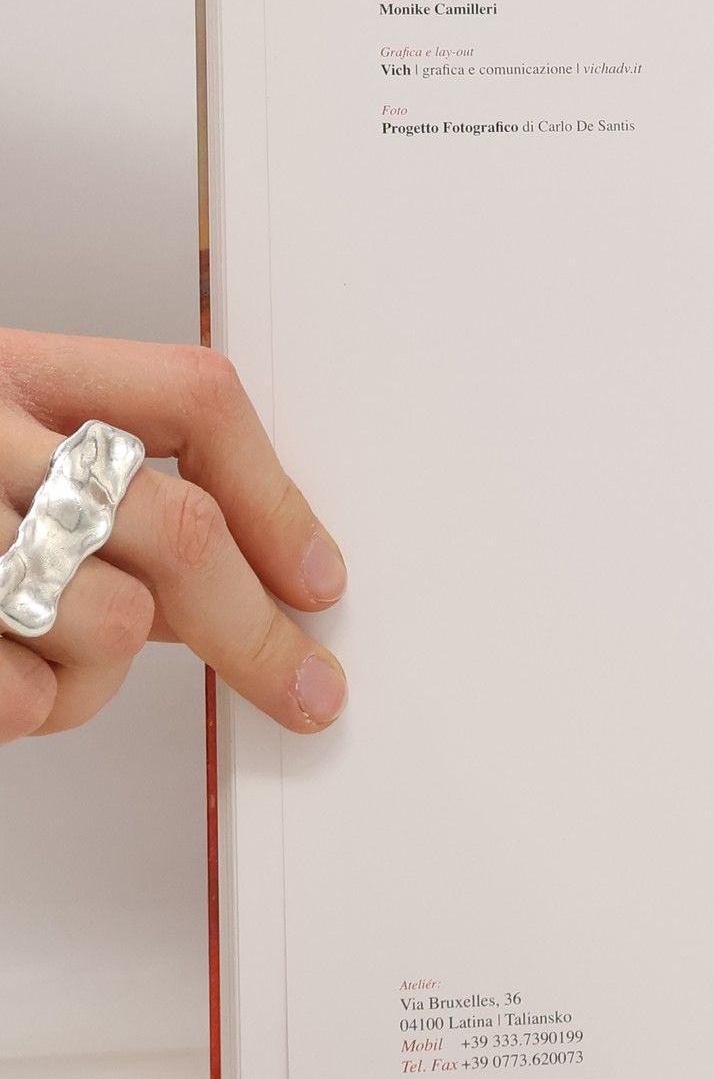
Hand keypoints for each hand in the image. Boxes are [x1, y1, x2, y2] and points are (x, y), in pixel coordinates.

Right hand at [0, 330, 346, 742]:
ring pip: (114, 624)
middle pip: (178, 527)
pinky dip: (30, 707)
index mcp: (4, 370)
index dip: (278, 496)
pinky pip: (27, 697)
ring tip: (42, 653)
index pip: (191, 400)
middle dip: (256, 629)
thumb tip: (260, 572)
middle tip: (305, 685)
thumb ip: (102, 483)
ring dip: (103, 670)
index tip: (318, 576)